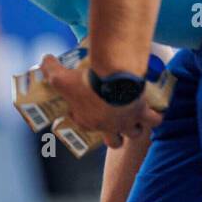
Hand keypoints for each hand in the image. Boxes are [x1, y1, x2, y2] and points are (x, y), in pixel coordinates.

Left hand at [41, 56, 162, 148]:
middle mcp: (107, 127)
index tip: (83, 107)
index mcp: (87, 121)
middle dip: (114, 135)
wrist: (112, 80)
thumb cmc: (85, 81)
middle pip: (114, 142)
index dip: (83, 118)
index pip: (84, 125)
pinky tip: (155, 112)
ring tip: (137, 119)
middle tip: (115, 123)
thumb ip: (50, 69)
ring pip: (134, 134)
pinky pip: (154, 122)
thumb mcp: (60, 76)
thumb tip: (45, 59)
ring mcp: (125, 123)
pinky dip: (155, 118)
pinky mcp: (141, 114)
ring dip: (135, 129)